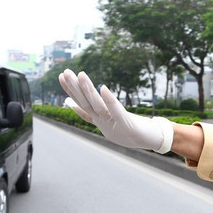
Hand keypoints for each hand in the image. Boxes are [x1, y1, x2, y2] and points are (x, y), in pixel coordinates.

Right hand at [57, 69, 172, 152]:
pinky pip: (117, 112)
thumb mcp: (110, 120)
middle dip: (75, 87)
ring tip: (81, 75)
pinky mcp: (127, 126)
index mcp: (99, 120)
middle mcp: (103, 122)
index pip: (81, 103)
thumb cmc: (131, 128)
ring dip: (89, 90)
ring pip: (98, 106)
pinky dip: (110, 101)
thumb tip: (78, 105)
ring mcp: (114, 125)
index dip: (71, 91)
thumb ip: (95, 113)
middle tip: (65, 72)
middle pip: (86, 103)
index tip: (62, 76)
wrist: (150, 140)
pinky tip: (104, 89)